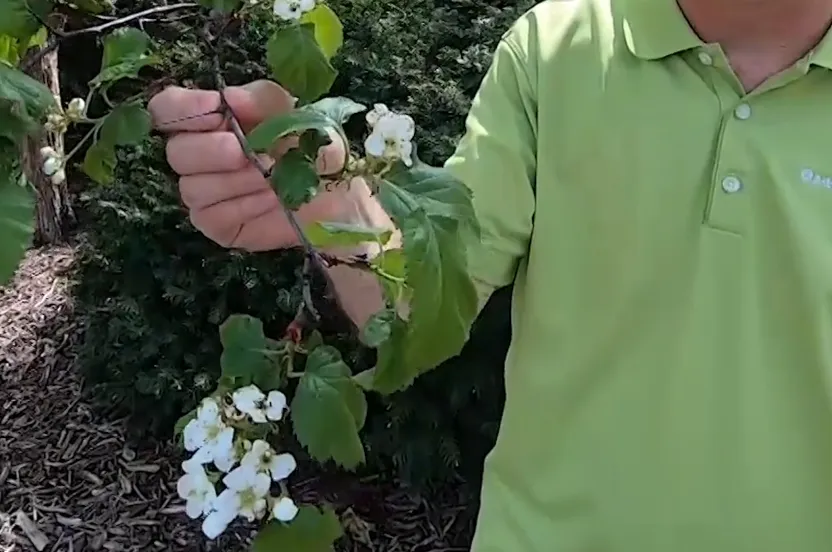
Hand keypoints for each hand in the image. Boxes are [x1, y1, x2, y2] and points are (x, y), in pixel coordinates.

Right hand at [148, 80, 351, 251]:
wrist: (340, 198)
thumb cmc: (314, 150)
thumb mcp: (296, 113)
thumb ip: (262, 99)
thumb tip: (230, 97)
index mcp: (212, 120)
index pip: (167, 109)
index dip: (184, 109)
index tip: (216, 110)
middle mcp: (199, 156)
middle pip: (176, 152)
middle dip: (214, 151)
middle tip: (247, 154)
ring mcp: (204, 193)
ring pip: (193, 187)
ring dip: (238, 182)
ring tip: (273, 180)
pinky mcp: (217, 224)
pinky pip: (212, 216)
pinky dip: (244, 207)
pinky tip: (269, 201)